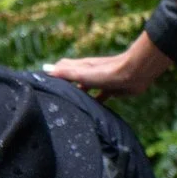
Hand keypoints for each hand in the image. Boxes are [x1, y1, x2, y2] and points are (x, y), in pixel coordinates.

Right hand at [46, 31, 173, 98]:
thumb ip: (66, 72)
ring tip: (69, 106)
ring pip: (85, 88)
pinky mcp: (111, 89)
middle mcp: (89, 73)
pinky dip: (93, 101)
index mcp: (81, 67)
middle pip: (72, 77)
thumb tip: (46, 70)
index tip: (41, 83)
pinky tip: (91, 110)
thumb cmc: (108, 72)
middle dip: (63, 85)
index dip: (51, 73)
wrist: (135, 74)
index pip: (61, 67)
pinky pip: (99, 96)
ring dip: (78, 94)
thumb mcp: (83, 73)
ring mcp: (100, 81)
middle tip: (53, 98)